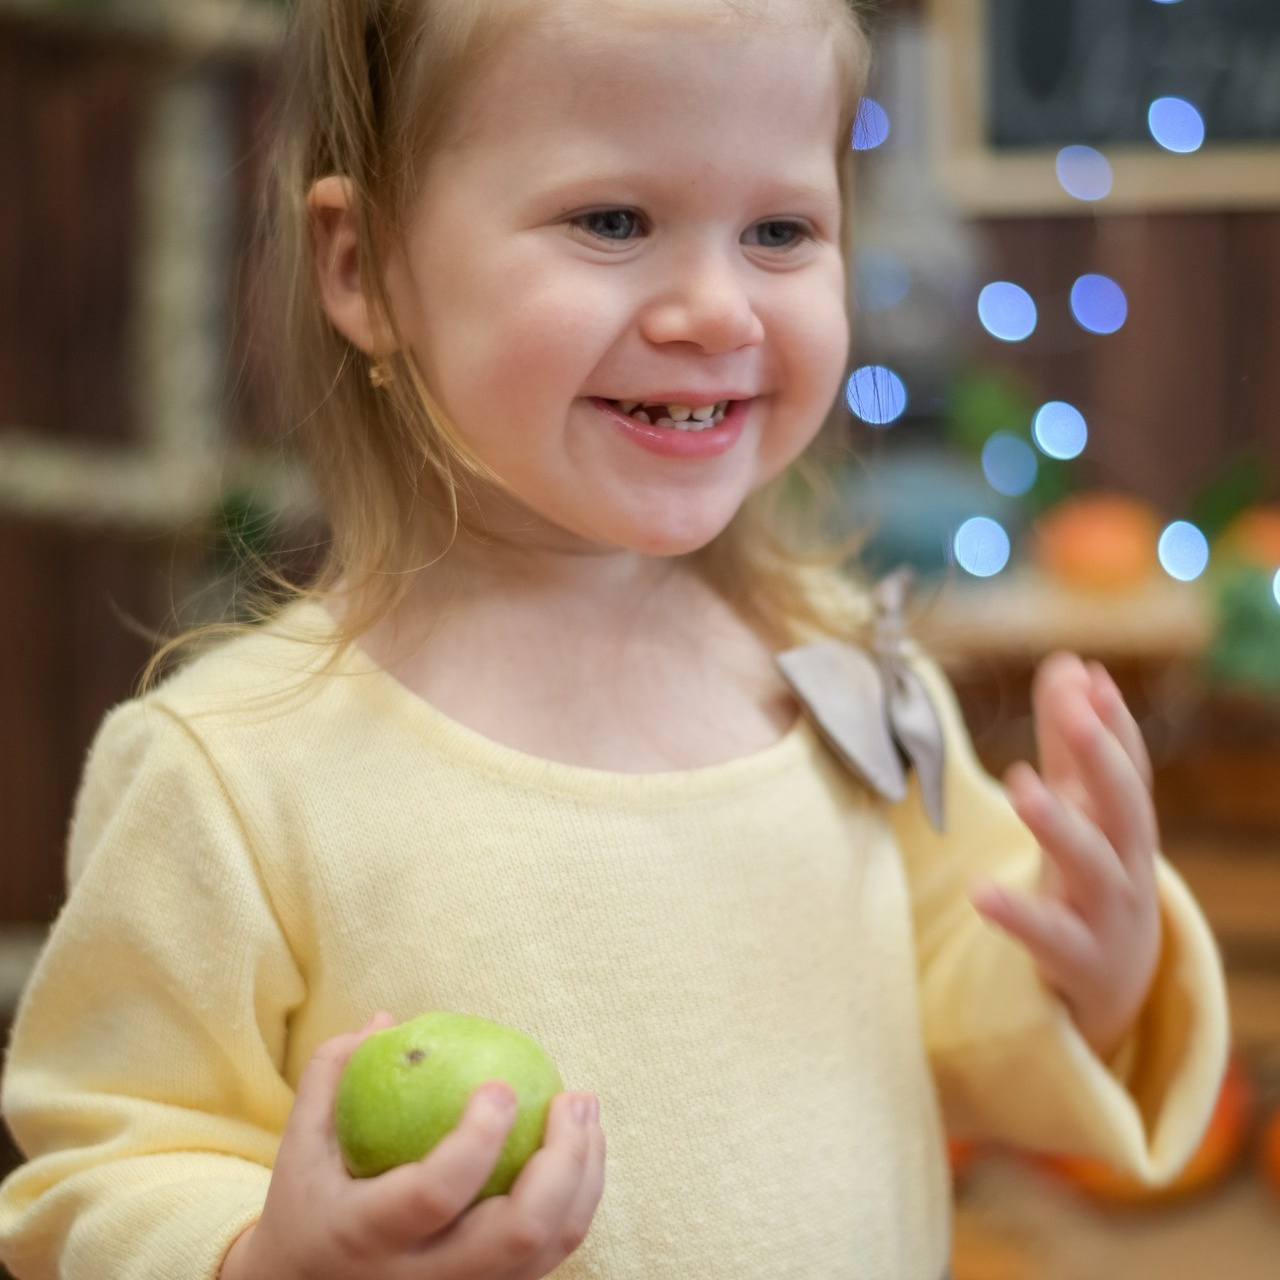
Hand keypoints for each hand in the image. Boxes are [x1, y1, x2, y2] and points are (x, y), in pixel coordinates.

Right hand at [220, 1014, 604, 1279]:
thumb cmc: (307, 1208)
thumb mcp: (299, 1147)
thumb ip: (332, 1075)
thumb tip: (388, 1019)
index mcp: (367, 1235)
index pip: (435, 1194)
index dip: (477, 1140)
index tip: (501, 1084)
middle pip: (515, 1233)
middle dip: (561, 1160)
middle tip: (572, 1096)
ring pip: (547, 1250)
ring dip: (584, 1177)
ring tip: (586, 1111)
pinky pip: (550, 1257)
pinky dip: (576, 1201)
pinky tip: (578, 1148)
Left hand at [971, 653, 1161, 1062]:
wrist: (1115, 977)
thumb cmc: (1091, 872)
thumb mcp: (1081, 807)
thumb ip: (1068, 741)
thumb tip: (1069, 662)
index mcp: (1125, 823)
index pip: (1128, 766)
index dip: (1112, 722)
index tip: (1090, 676)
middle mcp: (1126, 862)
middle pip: (1126, 807)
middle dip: (1103, 758)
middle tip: (1076, 712)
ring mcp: (1106, 912)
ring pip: (1092, 867)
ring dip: (1060, 824)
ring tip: (1021, 784)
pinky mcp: (1075, 958)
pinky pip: (1048, 937)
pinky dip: (1016, 915)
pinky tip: (980, 891)